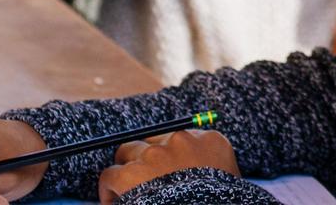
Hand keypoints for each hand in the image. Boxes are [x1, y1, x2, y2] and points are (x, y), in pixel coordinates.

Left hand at [97, 130, 238, 204]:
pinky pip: (110, 175)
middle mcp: (182, 141)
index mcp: (210, 141)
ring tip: (125, 191)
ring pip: (128, 152)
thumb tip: (187, 170)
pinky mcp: (132, 174)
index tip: (165, 170)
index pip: (181, 137)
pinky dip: (109, 189)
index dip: (169, 154)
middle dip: (146, 158)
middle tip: (143, 179)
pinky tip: (113, 200)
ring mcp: (156, 155)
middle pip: (153, 139)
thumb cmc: (221, 201)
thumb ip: (208, 167)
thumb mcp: (226, 181)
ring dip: (127, 171)